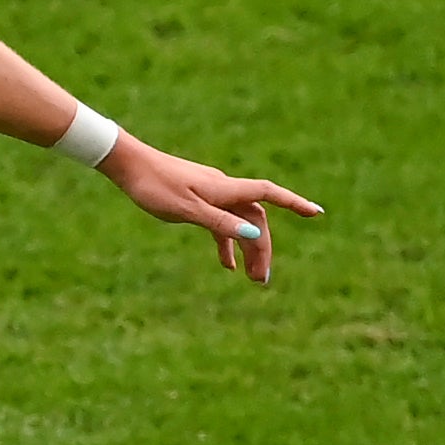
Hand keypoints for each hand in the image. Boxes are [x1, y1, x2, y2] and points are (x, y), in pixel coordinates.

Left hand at [104, 136, 320, 284]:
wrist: (128, 164)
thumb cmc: (154, 186)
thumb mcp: (186, 211)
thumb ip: (219, 223)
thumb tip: (253, 234)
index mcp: (225, 189)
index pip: (268, 194)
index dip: (294, 203)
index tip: (316, 213)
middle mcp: (223, 189)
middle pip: (255, 218)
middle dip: (263, 247)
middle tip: (261, 280)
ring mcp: (211, 193)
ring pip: (239, 221)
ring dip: (246, 247)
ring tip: (249, 277)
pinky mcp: (197, 198)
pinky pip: (220, 221)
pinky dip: (226, 242)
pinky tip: (225, 264)